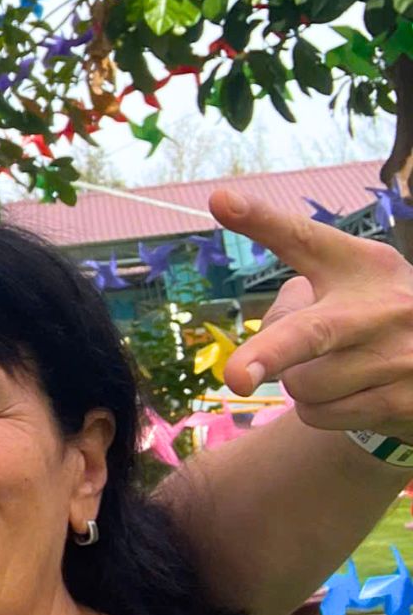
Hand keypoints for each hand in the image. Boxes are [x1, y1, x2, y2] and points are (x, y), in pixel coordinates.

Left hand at [214, 188, 412, 441]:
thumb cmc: (372, 314)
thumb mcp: (347, 287)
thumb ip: (295, 302)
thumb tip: (259, 349)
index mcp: (361, 265)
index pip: (305, 238)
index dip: (262, 221)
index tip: (220, 199)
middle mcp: (384, 306)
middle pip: (309, 333)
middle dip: (269, 354)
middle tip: (236, 377)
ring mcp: (400, 357)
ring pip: (303, 385)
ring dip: (300, 385)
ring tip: (336, 367)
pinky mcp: (405, 402)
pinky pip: (322, 415)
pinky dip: (319, 411)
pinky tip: (351, 392)